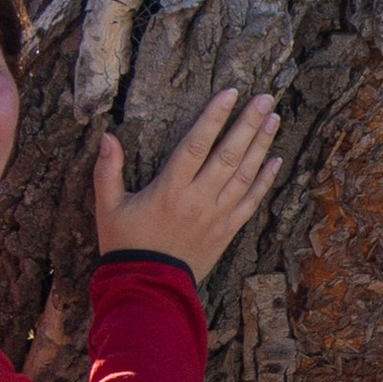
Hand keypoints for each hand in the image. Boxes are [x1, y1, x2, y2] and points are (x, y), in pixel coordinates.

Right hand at [95, 88, 280, 281]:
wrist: (147, 288)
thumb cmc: (125, 245)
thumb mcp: (108, 207)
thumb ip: (107, 171)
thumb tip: (107, 136)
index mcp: (169, 189)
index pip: (196, 144)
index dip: (214, 117)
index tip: (231, 93)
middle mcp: (197, 199)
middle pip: (228, 155)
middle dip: (248, 124)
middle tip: (264, 98)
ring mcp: (216, 216)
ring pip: (244, 175)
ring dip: (261, 146)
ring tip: (273, 119)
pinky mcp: (226, 232)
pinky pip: (250, 202)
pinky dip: (264, 181)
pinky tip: (275, 161)